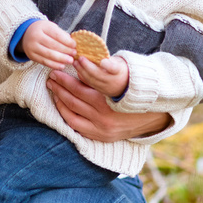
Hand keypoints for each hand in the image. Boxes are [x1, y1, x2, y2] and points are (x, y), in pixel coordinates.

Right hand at [21, 20, 75, 68]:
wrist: (25, 34)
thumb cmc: (43, 30)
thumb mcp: (51, 27)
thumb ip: (61, 34)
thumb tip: (72, 44)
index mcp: (42, 27)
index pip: (56, 35)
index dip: (67, 41)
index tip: (74, 45)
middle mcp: (35, 37)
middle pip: (53, 45)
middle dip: (65, 50)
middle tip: (74, 54)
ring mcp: (32, 47)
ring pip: (49, 54)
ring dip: (61, 59)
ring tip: (70, 61)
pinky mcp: (31, 56)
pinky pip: (44, 62)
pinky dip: (54, 65)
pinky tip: (62, 66)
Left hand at [46, 69, 170, 142]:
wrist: (151, 118)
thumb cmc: (133, 95)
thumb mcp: (120, 81)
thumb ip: (100, 75)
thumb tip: (79, 65)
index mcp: (109, 101)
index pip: (81, 89)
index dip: (66, 80)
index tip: (58, 71)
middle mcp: (103, 117)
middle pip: (73, 101)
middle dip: (59, 88)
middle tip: (51, 77)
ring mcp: (101, 129)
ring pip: (71, 115)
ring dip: (59, 101)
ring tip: (53, 89)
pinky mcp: (100, 137)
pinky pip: (76, 127)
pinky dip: (66, 116)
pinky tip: (61, 105)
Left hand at [74, 54, 128, 97]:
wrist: (124, 85)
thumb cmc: (119, 69)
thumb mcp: (118, 62)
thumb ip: (108, 59)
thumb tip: (93, 51)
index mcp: (119, 71)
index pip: (114, 68)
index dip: (108, 65)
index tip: (102, 61)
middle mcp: (112, 81)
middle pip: (98, 74)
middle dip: (87, 66)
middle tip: (80, 58)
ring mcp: (105, 87)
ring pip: (91, 80)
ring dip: (81, 71)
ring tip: (75, 63)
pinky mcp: (99, 91)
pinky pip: (89, 84)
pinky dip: (82, 76)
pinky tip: (77, 70)